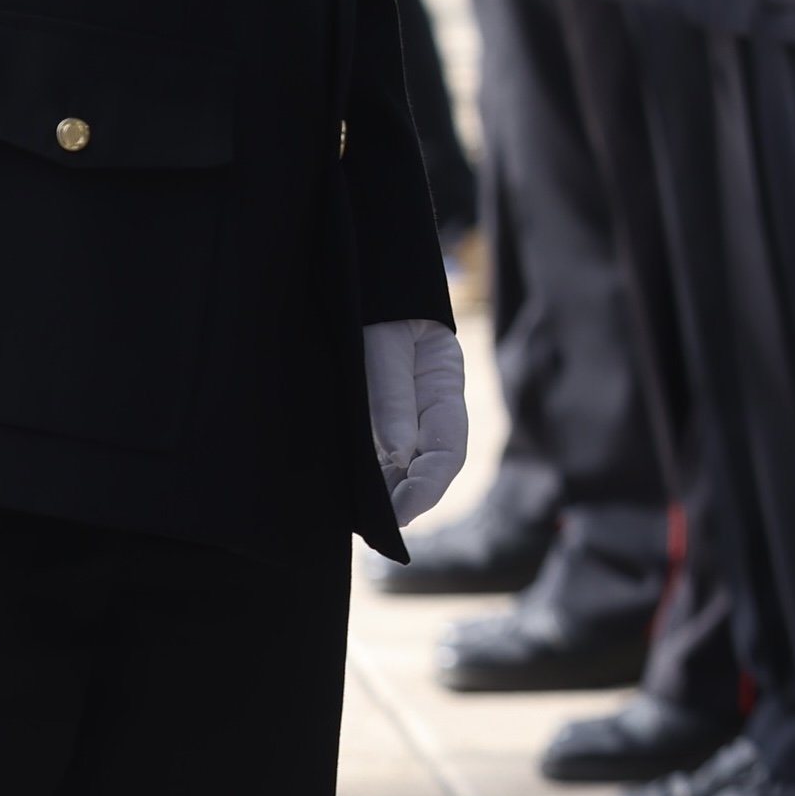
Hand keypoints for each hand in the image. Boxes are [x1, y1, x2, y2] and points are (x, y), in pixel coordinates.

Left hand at [366, 319, 469, 525]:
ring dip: (383, 492)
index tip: (399, 514)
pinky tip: (347, 491)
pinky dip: (364, 475)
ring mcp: (397, 408)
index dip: (428, 487)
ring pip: (399, 463)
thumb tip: (399, 454)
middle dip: (405, 498)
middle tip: (374, 526)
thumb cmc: (370, 299)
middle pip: (426, 464)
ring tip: (359, 517)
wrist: (348, 269)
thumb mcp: (382, 342)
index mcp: (442, 383)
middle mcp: (425, 402)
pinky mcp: (365, 411)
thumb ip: (391, 395)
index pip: (448, 450)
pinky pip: (372, 452)